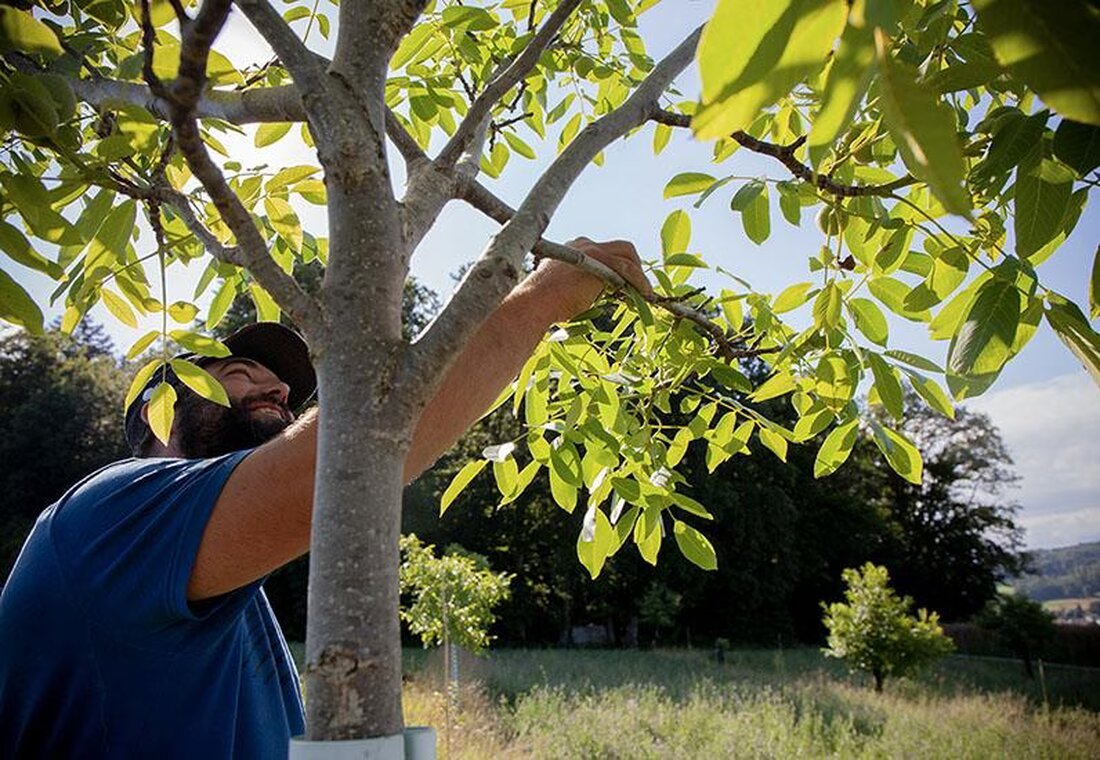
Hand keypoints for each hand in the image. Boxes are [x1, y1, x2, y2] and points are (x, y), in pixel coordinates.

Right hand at [526, 238, 653, 322]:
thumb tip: (594, 294)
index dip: (618, 267)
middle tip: (639, 286)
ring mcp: (592, 250)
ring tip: (646, 293)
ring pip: (627, 256)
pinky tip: (645, 294)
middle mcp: (583, 245)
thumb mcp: (564, 288)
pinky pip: (628, 269)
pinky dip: (640, 281)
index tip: (624, 283)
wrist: (535, 303)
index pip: (605, 252)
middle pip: (621, 248)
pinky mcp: (599, 260)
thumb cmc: (544, 303)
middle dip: (634, 266)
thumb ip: (581, 285)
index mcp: (573, 250)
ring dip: (640, 275)